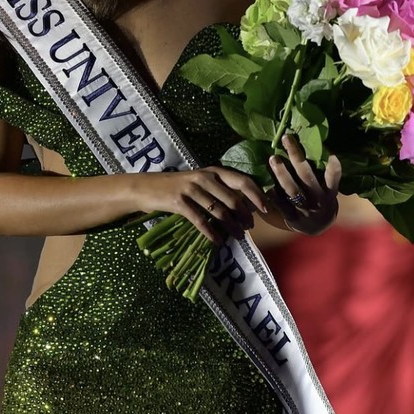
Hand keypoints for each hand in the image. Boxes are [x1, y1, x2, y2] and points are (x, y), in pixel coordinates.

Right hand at [136, 167, 267, 244]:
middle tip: (249, 228)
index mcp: (213, 171)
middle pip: (233, 198)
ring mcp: (191, 189)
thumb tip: (244, 206)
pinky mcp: (179, 202)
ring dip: (231, 227)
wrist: (147, 188)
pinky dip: (212, 233)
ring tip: (237, 237)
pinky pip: (201, 220)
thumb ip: (219, 189)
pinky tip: (218, 242)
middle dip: (245, 216)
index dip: (256, 195)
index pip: (242, 180)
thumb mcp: (200, 182)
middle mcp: (204, 177)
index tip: (265, 209)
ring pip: (219, 211)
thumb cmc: (177, 186)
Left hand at [268, 134, 340, 235]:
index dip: (333, 167)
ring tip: (273, 158)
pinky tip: (265, 182)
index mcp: (329, 192)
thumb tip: (313, 142)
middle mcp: (319, 201)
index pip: (333, 178)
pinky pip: (281, 204)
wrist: (317, 227)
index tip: (330, 153)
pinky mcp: (293, 218)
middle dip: (297, 157)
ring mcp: (306, 210)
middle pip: (307, 177)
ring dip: (282, 173)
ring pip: (293, 190)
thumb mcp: (327, 188)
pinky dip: (274, 193)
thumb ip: (323, 172)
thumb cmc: (320, 198)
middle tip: (286, 138)